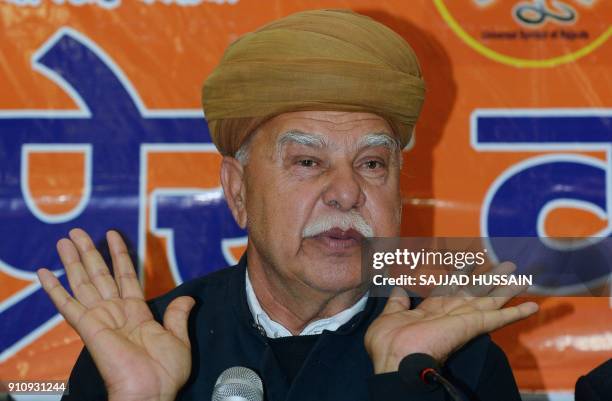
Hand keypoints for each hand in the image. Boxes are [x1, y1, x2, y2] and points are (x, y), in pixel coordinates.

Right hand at [37, 229, 194, 400]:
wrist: (152, 391)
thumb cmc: (165, 372)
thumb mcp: (178, 338)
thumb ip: (178, 315)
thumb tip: (189, 298)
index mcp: (136, 313)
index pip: (125, 275)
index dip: (119, 254)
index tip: (113, 234)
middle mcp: (115, 312)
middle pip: (100, 275)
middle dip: (90, 252)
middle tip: (77, 232)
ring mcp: (100, 319)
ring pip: (83, 283)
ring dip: (73, 261)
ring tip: (65, 240)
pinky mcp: (88, 328)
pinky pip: (68, 306)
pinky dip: (55, 290)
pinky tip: (44, 273)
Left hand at [364, 262, 538, 373]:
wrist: (396, 361)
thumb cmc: (389, 343)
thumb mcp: (389, 316)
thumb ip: (397, 302)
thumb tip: (398, 286)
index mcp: (431, 312)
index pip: (449, 289)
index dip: (460, 274)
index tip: (470, 261)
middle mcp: (450, 315)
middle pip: (475, 293)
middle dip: (490, 278)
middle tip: (507, 264)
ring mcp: (463, 321)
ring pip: (491, 301)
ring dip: (508, 289)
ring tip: (526, 277)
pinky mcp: (472, 327)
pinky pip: (498, 318)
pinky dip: (516, 312)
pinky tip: (533, 306)